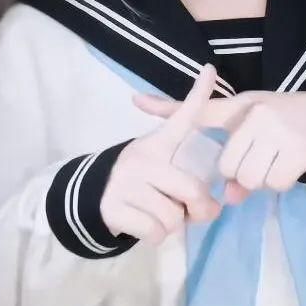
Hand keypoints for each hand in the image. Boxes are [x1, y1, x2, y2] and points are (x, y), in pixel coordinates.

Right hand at [100, 64, 222, 245]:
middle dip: (199, 210)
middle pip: (192, 190)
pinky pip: (155, 232)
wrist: (93, 197)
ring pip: (173, 217)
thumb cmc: (141, 184)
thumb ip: (188, 181)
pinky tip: (144, 224)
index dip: (197, 95)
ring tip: (159, 214)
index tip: (210, 69)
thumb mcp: (160, 168)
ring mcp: (127, 182)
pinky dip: (155, 237)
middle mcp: (142, 159)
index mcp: (157, 146)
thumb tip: (212, 206)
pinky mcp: (114, 206)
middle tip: (192, 212)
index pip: (182, 118)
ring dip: (173, 225)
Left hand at [133, 87, 305, 204]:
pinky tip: (288, 166)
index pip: (202, 113)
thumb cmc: (284, 117)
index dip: (166, 107)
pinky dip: (281, 183)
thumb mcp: (252, 119)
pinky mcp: (300, 151)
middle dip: (240, 174)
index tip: (136, 100)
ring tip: (273, 162)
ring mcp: (280, 133)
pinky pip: (276, 184)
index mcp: (243, 106)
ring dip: (260, 180)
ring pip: (251, 179)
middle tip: (257, 160)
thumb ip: (230, 150)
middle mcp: (258, 116)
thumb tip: (226, 196)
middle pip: (229, 167)